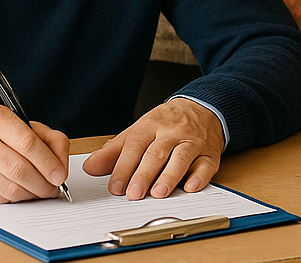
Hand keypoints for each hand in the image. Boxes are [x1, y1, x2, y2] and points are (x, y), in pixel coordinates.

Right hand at [0, 104, 68, 202]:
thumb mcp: (16, 122)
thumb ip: (46, 137)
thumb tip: (61, 163)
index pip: (28, 143)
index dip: (48, 162)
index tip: (60, 175)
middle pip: (20, 169)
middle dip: (44, 183)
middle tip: (55, 187)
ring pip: (11, 188)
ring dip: (32, 194)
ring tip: (42, 191)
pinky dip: (16, 199)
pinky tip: (22, 192)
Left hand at [83, 98, 224, 199]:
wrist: (203, 106)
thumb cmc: (166, 123)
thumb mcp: (139, 130)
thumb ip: (114, 151)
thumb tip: (90, 167)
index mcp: (151, 125)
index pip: (135, 145)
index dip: (124, 166)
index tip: (115, 187)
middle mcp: (172, 132)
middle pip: (157, 152)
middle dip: (144, 174)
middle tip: (133, 194)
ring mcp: (192, 141)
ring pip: (182, 157)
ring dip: (170, 175)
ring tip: (159, 192)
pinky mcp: (210, 152)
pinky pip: (206, 164)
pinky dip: (200, 176)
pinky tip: (191, 187)